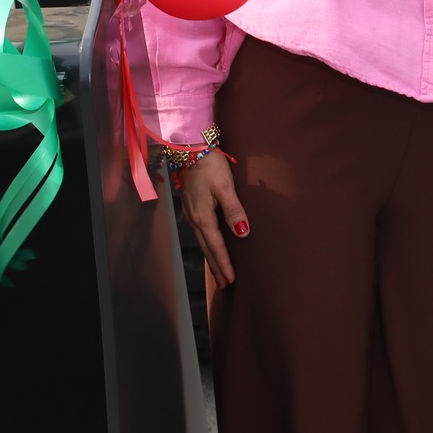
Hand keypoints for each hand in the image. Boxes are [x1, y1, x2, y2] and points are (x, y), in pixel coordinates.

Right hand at [177, 147, 248, 284]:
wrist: (190, 148)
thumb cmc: (211, 165)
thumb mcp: (225, 186)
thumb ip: (234, 210)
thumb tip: (243, 233)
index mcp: (202, 216)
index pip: (216, 246)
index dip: (224, 263)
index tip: (231, 279)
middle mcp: (193, 218)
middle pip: (206, 248)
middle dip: (216, 266)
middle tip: (226, 284)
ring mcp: (190, 213)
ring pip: (202, 241)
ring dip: (211, 257)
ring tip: (219, 272)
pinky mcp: (190, 207)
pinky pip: (199, 232)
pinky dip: (206, 245)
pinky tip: (210, 247)